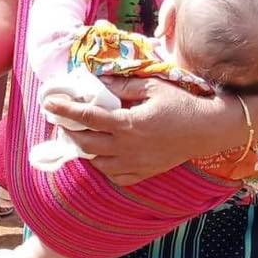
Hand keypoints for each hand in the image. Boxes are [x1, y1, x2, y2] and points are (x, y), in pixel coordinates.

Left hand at [40, 78, 244, 184]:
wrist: (207, 129)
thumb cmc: (181, 104)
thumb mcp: (152, 86)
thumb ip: (123, 86)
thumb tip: (98, 82)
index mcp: (128, 124)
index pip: (87, 117)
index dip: (65, 109)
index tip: (50, 103)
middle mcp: (127, 148)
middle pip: (85, 142)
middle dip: (68, 130)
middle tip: (61, 118)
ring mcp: (134, 164)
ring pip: (96, 162)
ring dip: (82, 148)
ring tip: (78, 135)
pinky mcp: (143, 173)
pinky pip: (114, 175)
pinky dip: (102, 166)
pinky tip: (100, 154)